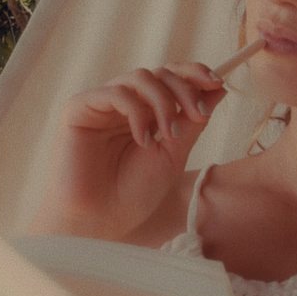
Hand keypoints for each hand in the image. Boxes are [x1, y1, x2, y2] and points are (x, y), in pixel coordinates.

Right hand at [34, 62, 226, 239]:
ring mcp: (100, 104)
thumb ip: (192, 121)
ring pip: (139, 77)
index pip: (170, 78)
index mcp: (144, 112)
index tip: (218, 82)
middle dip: (185, 90)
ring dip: (164, 101)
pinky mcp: (79, 109)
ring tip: (171, 135)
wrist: (100, 222)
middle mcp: (123, 104)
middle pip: (159, 73)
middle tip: (199, 116)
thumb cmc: (133, 195)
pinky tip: (143, 139)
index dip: (194, 73)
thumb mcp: (174, 154)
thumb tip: (218, 88)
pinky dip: (137, 112)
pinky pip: (115, 93)